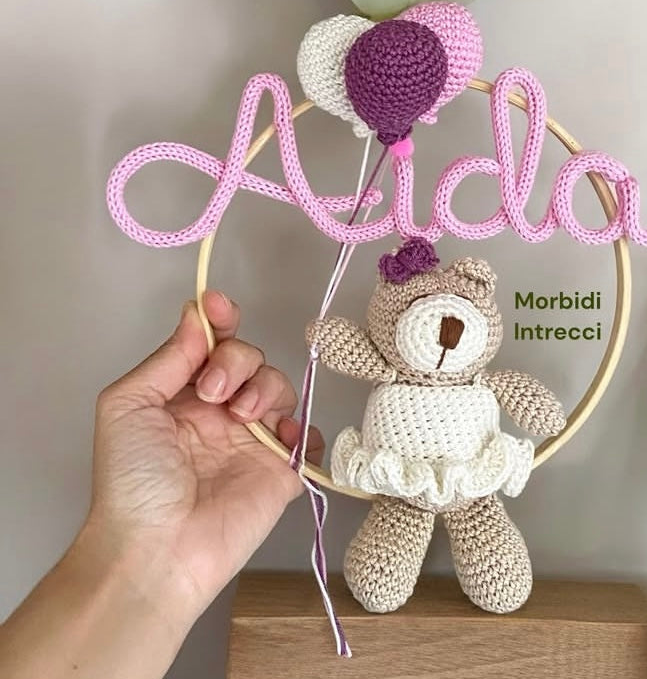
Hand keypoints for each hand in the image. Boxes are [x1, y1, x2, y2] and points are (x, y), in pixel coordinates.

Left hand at [87, 291, 322, 615]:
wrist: (157, 548)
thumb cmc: (132, 479)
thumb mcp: (129, 404)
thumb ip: (169, 357)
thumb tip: (199, 313)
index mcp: (184, 393)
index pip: (213, 343)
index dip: (221, 319)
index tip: (220, 306)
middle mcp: (221, 411)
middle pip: (251, 357)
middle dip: (238, 361)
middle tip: (214, 393)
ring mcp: (254, 440)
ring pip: (281, 387)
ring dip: (266, 389)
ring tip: (243, 417)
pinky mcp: (283, 470)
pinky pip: (310, 437)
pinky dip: (305, 431)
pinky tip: (283, 438)